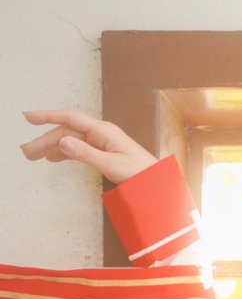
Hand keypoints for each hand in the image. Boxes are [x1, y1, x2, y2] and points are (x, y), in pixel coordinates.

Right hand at [20, 110, 157, 184]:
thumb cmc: (141, 173)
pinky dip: (63, 153)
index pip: (70, 118)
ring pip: (69, 141)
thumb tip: (62, 141)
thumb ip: (87, 154)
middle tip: (26, 151)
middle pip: (66, 131)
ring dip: (50, 147)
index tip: (28, 117)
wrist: (158, 182)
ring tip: (32, 157)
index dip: (48, 116)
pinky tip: (51, 158)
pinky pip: (78, 149)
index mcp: (103, 131)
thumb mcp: (112, 165)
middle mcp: (100, 133)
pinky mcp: (102, 152)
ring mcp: (101, 142)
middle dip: (44, 140)